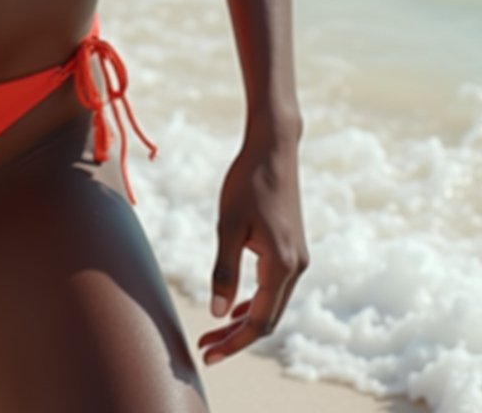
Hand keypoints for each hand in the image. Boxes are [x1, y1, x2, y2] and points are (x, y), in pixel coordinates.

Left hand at [197, 132, 307, 366]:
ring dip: (244, 320)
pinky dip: (255, 301)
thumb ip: (224, 270)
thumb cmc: (246, 182)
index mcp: (281, 265)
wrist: (273, 148)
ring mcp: (298, 258)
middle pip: (268, 319)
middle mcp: (296, 267)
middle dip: (236, 337)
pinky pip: (275, 288)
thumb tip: (218, 314)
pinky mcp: (293, 249)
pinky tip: (235, 306)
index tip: (208, 354)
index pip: (259, 321)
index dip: (233, 342)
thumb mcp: (228, 225)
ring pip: (272, 305)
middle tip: (205, 348)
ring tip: (214, 333)